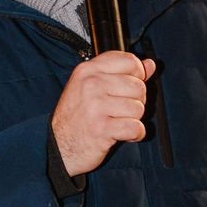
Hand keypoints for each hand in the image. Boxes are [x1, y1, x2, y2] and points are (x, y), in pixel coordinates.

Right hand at [52, 51, 156, 176]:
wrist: (57, 146)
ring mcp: (95, 106)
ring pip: (139, 108)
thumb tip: (150, 64)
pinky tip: (122, 134)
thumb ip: (122, 73)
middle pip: (138, 86)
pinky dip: (135, 134)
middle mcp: (91, 85)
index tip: (130, 86)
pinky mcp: (101, 129)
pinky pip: (136, 128)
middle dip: (136, 101)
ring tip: (117, 122)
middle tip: (121, 110)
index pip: (129, 60)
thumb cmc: (75, 116)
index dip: (137, 74)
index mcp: (88, 70)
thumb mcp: (92, 87)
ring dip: (133, 119)